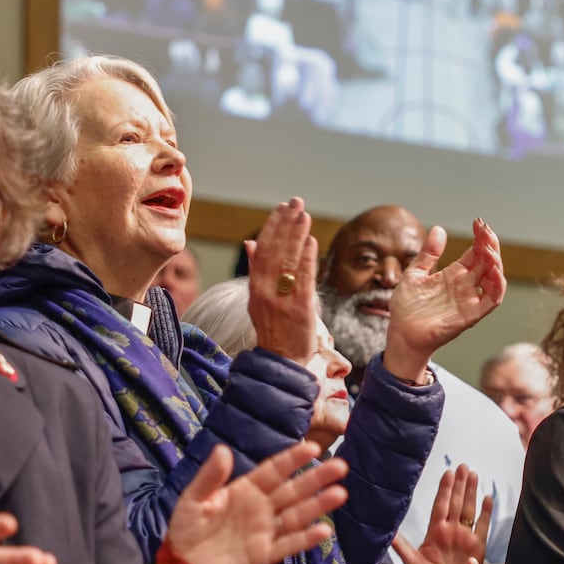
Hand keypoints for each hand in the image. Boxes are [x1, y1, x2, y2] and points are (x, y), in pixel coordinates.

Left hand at [164, 441, 349, 563]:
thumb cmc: (188, 529)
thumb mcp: (193, 498)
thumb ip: (210, 476)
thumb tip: (223, 449)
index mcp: (246, 490)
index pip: (274, 470)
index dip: (292, 460)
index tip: (312, 447)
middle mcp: (261, 507)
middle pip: (293, 490)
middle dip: (316, 478)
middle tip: (340, 466)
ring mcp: (265, 530)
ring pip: (297, 515)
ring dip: (318, 505)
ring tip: (340, 494)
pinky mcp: (264, 554)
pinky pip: (288, 544)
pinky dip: (305, 539)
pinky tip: (323, 530)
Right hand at [245, 197, 319, 360]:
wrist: (281, 361)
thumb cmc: (273, 329)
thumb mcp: (258, 299)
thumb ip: (256, 270)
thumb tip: (251, 242)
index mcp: (255, 287)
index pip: (263, 250)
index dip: (272, 227)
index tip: (281, 208)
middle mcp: (266, 291)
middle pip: (275, 251)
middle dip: (285, 224)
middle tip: (295, 202)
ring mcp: (282, 300)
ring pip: (288, 261)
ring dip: (296, 236)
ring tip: (304, 215)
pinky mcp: (300, 309)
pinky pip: (303, 279)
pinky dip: (306, 259)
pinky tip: (311, 242)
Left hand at [383, 219, 506, 381]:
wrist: (400, 333)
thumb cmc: (406, 307)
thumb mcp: (414, 273)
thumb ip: (428, 253)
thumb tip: (439, 229)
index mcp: (454, 274)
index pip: (475, 252)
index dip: (480, 237)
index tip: (478, 223)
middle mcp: (465, 286)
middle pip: (487, 262)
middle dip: (490, 244)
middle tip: (485, 230)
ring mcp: (469, 300)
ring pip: (494, 279)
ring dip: (496, 262)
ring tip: (488, 248)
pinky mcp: (471, 315)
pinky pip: (492, 300)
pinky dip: (498, 286)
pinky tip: (494, 270)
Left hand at [393, 464, 490, 563]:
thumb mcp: (412, 562)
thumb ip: (401, 545)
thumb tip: (385, 531)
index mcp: (435, 532)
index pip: (440, 505)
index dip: (445, 489)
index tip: (448, 472)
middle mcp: (451, 530)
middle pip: (456, 502)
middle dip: (460, 484)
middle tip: (463, 466)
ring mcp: (465, 537)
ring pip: (469, 509)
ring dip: (472, 492)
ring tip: (474, 474)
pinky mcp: (478, 546)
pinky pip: (483, 525)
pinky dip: (486, 512)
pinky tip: (488, 498)